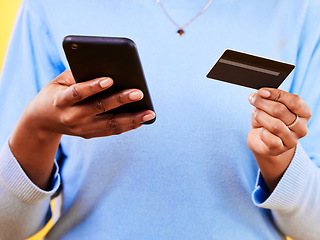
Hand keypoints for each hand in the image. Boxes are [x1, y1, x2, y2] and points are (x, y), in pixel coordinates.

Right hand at [25, 71, 154, 138]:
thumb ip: (77, 76)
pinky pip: (111, 131)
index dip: (93, 86)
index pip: (78, 93)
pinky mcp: (89, 135)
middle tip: (139, 93)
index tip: (110, 79)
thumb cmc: (53, 95)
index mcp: (61, 101)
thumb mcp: (57, 82)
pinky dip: (127, 126)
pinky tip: (141, 121)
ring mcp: (81, 129)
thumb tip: (105, 71)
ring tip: (150, 113)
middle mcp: (72, 117)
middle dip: (120, 100)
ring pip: (110, 125)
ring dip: (132, 119)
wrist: (41, 122)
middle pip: (99, 109)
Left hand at [247, 88, 310, 190]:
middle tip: (252, 99)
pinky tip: (259, 130)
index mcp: (304, 113)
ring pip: (275, 125)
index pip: (294, 101)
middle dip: (263, 103)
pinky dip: (261, 132)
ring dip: (260, 116)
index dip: (276, 94)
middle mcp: (301, 128)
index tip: (261, 91)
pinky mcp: (279, 150)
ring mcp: (292, 141)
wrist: (261, 140)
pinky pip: (269, 138)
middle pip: (281, 111)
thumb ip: (268, 99)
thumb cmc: (267, 119)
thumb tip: (260, 94)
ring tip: (254, 113)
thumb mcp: (269, 107)